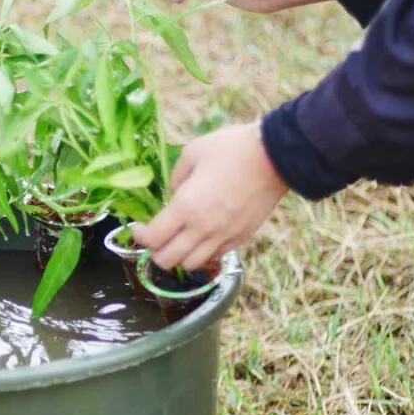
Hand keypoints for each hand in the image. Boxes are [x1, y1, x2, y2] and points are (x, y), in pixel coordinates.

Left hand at [131, 123, 287, 270]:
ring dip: (178, 255)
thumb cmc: (231, 149)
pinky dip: (201, 253)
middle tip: (155, 236)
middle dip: (155, 250)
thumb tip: (172, 196)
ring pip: (190, 265)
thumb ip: (175, 178)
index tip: (138, 226)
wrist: (276, 157)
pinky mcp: (240, 238)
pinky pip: (213, 257)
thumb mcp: (192, 153)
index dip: (139, 236)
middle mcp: (202, 229)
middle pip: (167, 260)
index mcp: (186, 207)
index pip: (153, 239)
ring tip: (177, 239)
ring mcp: (223, 237)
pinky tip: (200, 237)